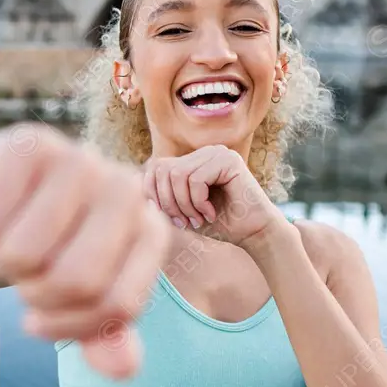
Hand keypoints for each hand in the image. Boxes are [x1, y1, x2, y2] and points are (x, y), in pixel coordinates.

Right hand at [0, 124, 172, 379]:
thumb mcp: (79, 296)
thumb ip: (104, 334)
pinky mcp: (28, 143)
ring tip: (10, 242)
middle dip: (35, 296)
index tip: (40, 323)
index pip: (118, 305)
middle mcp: (124, 188)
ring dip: (3, 262)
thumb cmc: (48, 250)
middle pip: (76, 280)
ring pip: (24, 254)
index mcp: (149, 229)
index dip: (70, 328)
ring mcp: (79, 159)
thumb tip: (124, 370)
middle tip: (25, 279)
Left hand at [141, 145, 281, 249]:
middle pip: (163, 169)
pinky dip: (198, 202)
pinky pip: (196, 178)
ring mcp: (216, 152)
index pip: (155, 167)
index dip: (154, 195)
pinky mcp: (228, 159)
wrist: (254, 234)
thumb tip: (132, 186)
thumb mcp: (182, 212)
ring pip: (178, 175)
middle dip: (168, 202)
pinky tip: (211, 213)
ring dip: (185, 205)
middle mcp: (203, 152)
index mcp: (191, 161)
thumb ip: (160, 199)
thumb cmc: (219, 225)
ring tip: (199, 219)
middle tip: (185, 222)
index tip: (172, 219)